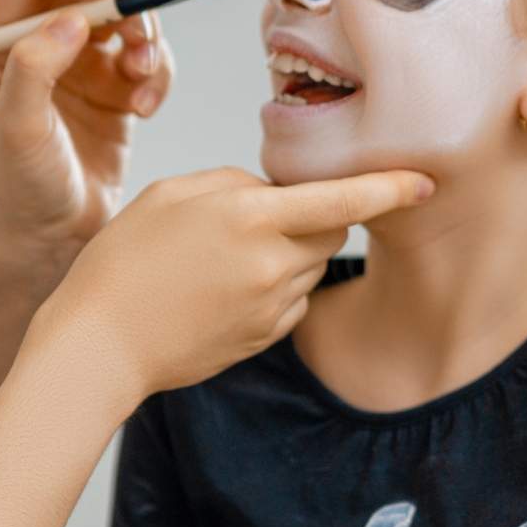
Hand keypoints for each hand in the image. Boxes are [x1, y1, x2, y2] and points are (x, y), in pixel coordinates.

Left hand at [0, 0, 173, 285]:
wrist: (52, 241)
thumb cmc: (20, 189)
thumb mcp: (18, 130)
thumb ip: (35, 69)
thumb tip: (71, 21)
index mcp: (0, 42)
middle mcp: (40, 44)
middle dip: (123, 4)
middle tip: (140, 39)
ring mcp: (81, 64)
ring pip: (126, 17)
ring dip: (147, 41)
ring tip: (143, 88)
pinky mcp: (116, 88)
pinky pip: (149, 57)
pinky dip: (158, 75)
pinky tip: (146, 110)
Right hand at [29, 164, 433, 408]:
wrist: (100, 344)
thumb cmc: (124, 260)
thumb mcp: (170, 194)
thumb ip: (235, 184)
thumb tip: (274, 195)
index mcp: (249, 218)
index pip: (340, 199)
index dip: (389, 188)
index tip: (426, 182)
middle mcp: (271, 265)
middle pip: (330, 231)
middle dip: (313, 217)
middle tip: (255, 218)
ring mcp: (271, 308)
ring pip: (309, 267)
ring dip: (288, 254)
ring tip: (222, 260)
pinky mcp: (264, 339)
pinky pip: (291, 302)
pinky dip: (273, 289)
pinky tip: (222, 292)